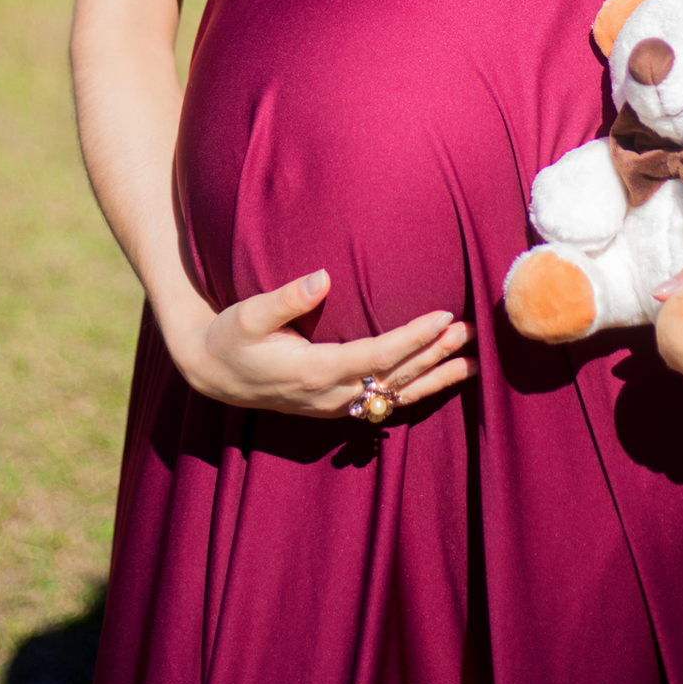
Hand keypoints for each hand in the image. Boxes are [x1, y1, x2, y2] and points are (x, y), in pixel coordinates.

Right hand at [164, 269, 476, 417]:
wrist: (211, 374)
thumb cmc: (230, 337)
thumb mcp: (248, 314)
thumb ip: (286, 299)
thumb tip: (322, 278)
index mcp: (314, 372)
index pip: (376, 356)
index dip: (412, 338)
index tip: (442, 317)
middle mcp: (329, 396)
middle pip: (393, 377)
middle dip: (433, 355)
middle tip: (468, 331)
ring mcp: (333, 405)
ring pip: (394, 396)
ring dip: (432, 378)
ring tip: (471, 363)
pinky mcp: (334, 405)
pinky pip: (383, 402)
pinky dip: (415, 392)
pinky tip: (438, 379)